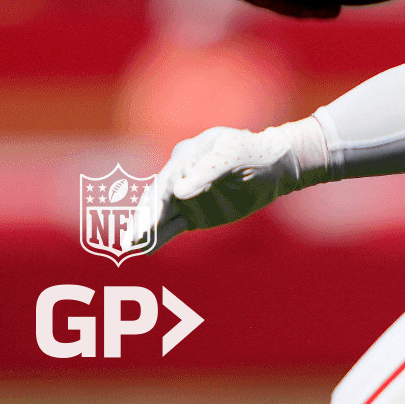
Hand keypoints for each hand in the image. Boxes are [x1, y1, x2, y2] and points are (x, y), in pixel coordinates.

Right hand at [125, 119, 329, 253]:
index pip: (166, 181)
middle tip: (130, 237)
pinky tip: (146, 248)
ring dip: (146, 230)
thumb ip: (208, 171)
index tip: (148, 221)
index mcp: (187, 156)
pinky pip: (173, 226)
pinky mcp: (193, 213)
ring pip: (161, 214)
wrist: (274, 167)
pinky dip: (160, 236)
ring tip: (130, 246)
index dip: (155, 202)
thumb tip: (179, 191)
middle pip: (156, 198)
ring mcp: (185, 196)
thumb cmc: (254, 154)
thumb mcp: (234, 155)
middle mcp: (180, 176)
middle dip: (143, 218)